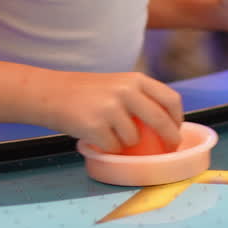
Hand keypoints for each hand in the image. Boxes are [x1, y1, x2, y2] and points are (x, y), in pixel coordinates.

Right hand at [39, 70, 182, 153]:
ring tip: (109, 132)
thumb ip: (139, 98)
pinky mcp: (95, 126)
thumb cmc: (86, 92)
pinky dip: (108, 148)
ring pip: (134, 139)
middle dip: (169, 138)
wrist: (50, 93)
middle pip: (160, 120)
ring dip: (126, 143)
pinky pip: (114, 148)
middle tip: (169, 147)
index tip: (176, 129)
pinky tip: (96, 136)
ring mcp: (110, 108)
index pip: (169, 99)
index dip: (177, 118)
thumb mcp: (117, 85)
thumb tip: (166, 125)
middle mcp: (126, 91)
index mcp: (135, 79)